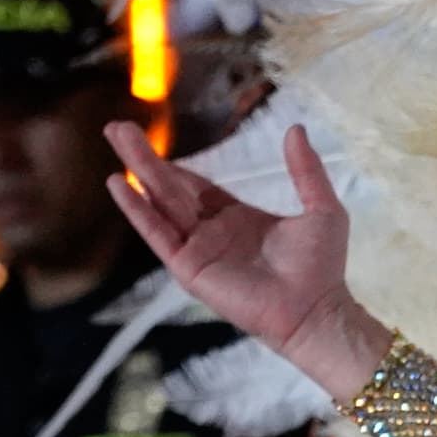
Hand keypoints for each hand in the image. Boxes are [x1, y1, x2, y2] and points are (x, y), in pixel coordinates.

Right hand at [101, 121, 389, 397]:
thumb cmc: (321, 266)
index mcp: (235, 218)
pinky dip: (137, 209)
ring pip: (159, 203)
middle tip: (116, 127)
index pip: (195, 187)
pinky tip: (119, 183)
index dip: (173, 165)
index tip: (148, 140)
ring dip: (137, 171)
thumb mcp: (320, 208)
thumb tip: (295, 129)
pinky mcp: (189, 268)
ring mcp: (197, 250)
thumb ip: (305, 170)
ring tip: (114, 138)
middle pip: (169, 188)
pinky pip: (158, 234)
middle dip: (144, 157)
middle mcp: (210, 232)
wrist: (315, 309)